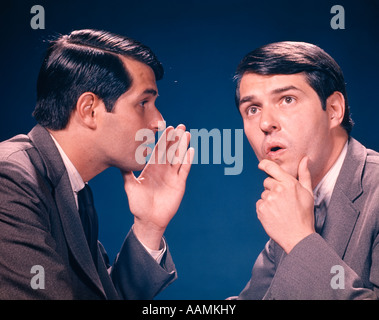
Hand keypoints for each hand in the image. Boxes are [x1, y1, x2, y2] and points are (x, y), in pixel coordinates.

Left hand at [122, 124, 193, 249]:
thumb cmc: (138, 204)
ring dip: (183, 146)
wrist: (149, 220)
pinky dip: (187, 161)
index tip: (166, 127)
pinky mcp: (179, 184)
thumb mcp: (130, 186)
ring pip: (179, 158)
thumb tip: (119, 159)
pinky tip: (190, 151)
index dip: (163, 139)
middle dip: (175, 139)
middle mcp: (163, 169)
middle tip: (180, 126)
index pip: (159, 150)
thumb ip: (126, 173)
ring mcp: (172, 176)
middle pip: (170, 151)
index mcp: (152, 168)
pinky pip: (184, 170)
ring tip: (186, 134)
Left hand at [256, 157, 314, 252]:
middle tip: (283, 201)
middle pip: (267, 182)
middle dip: (272, 188)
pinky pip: (259, 204)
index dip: (264, 165)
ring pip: (263, 194)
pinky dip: (264, 209)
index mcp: (289, 183)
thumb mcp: (308, 193)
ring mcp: (268, 199)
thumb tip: (304, 159)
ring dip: (269, 200)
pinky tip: (274, 215)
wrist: (298, 236)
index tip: (261, 165)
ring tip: (280, 210)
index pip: (271, 167)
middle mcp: (277, 189)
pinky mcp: (261, 209)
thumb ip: (304, 174)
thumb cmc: (304, 215)